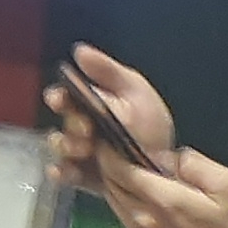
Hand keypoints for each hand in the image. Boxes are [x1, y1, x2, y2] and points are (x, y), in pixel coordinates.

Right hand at [43, 43, 174, 193]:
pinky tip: (64, 171)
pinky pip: (68, 174)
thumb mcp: (135, 92)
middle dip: (71, 125)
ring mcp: (84, 154)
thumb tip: (79, 50)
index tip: (59, 100)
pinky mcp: (88, 177)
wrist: (169, 168)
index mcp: (95, 104)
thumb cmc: (151, 127)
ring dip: (66, 147)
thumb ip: (108, 71)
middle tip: (86, 131)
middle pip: (64, 123)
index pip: (67, 97)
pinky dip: (62, 172)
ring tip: (84, 150)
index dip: (59, 97)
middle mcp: (85, 128)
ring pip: (62, 148)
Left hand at [93, 146, 227, 227]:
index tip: (111, 135)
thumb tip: (167, 156)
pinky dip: (125, 203)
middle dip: (109, 163)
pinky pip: (123, 218)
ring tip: (132, 169)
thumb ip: (195, 164)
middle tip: (118, 148)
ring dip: (116, 183)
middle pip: (109, 183)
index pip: (118, 168)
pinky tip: (146, 199)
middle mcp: (140, 218)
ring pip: (113, 201)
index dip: (109, 150)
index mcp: (161, 199)